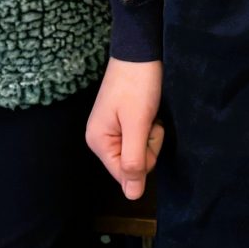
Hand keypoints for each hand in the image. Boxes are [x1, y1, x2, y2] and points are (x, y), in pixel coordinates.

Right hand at [85, 57, 164, 199]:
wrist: (139, 50)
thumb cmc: (137, 84)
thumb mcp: (137, 124)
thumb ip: (134, 161)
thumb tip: (132, 197)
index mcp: (98, 142)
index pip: (126, 174)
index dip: (144, 158)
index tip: (146, 132)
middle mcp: (101, 139)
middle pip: (133, 163)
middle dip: (148, 144)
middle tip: (147, 119)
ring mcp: (112, 130)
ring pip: (140, 151)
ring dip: (150, 134)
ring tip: (147, 112)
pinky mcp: (123, 122)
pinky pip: (140, 138)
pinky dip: (148, 127)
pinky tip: (147, 110)